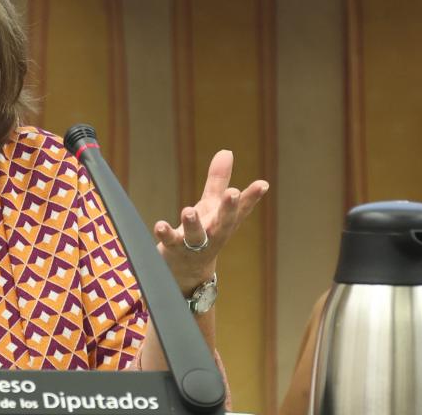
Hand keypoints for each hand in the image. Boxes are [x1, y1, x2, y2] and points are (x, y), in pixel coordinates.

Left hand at [153, 150, 268, 292]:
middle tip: (233, 193)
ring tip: (188, 211)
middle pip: (224, 223)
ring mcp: (195, 245)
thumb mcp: (211, 205)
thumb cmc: (203, 232)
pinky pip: (170, 242)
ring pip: (197, 236)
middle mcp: (213, 234)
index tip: (262, 184)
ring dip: (193, 224)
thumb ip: (218, 181)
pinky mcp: (174, 249)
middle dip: (228, 208)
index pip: (241, 209)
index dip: (251, 197)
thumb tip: (227, 151)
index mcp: (224, 221)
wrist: (186, 270)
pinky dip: (165, 234)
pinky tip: (159, 225)